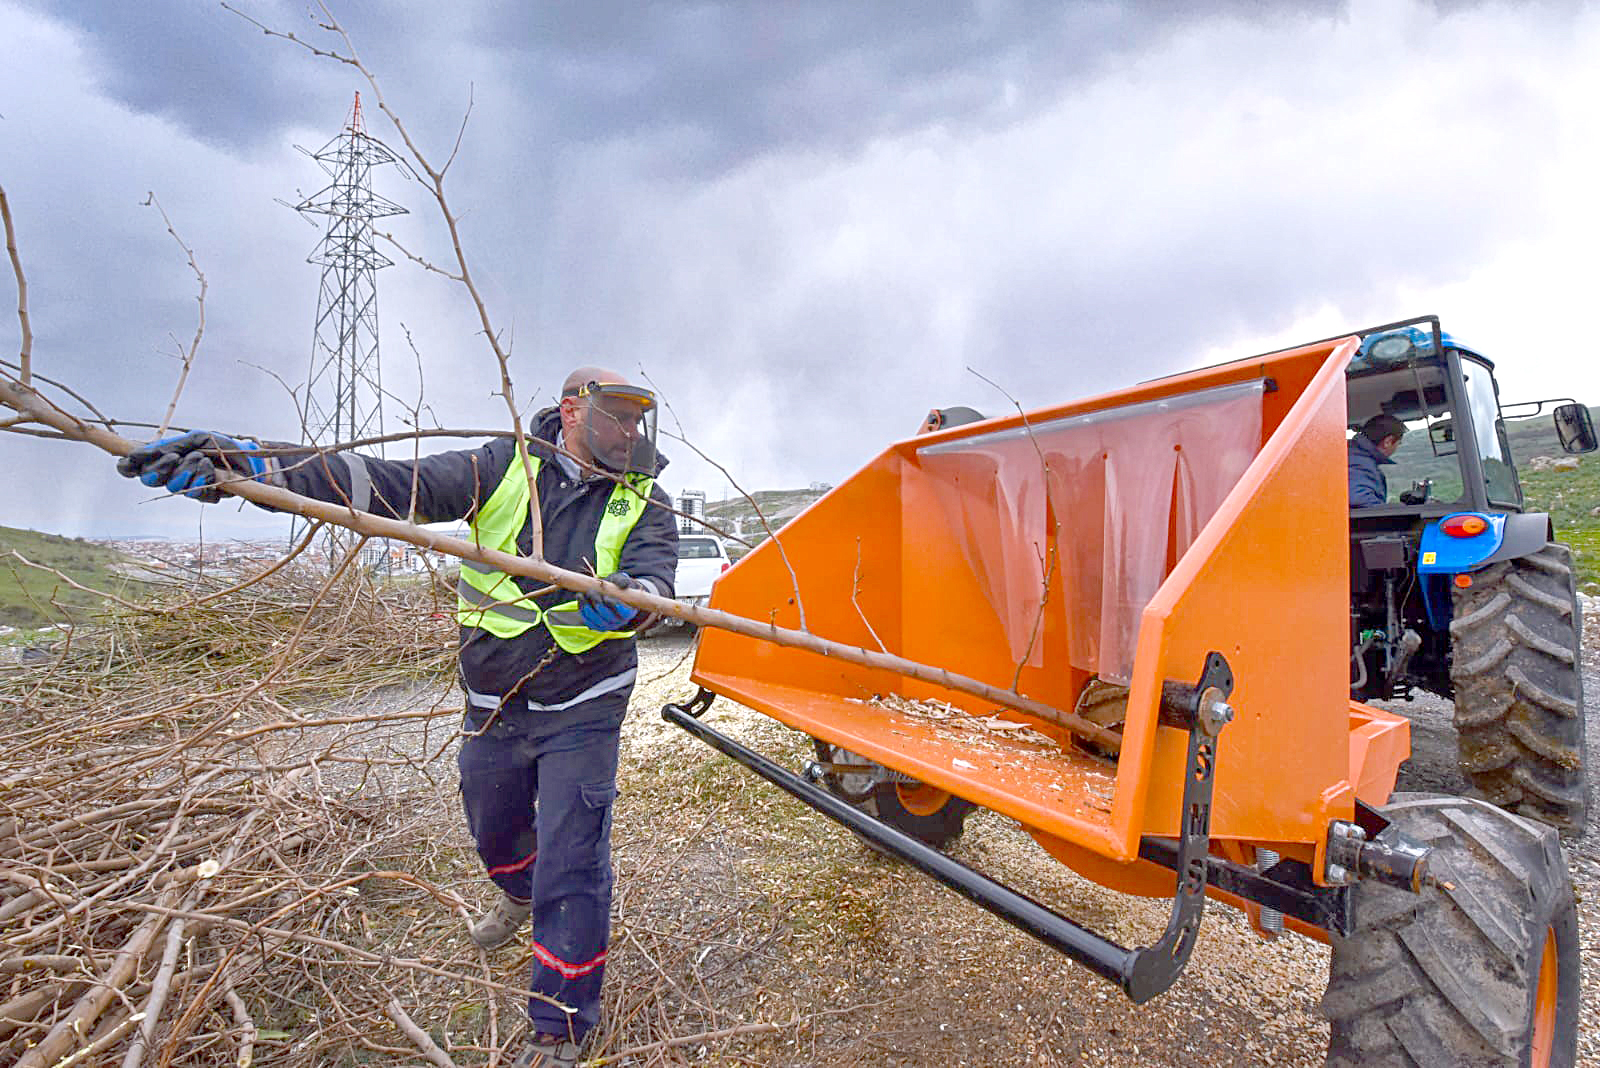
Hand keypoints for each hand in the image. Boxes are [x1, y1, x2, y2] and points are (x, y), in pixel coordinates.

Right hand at [117, 431, 267, 503]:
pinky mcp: (203, 497)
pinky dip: (204, 478)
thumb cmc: (217, 445)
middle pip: (149, 480)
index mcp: (161, 460)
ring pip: (173, 486)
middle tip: (176, 457)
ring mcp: (185, 488)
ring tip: (203, 460)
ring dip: (188, 470)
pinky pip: (195, 493)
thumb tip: (136, 453)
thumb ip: (167, 446)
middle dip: (161, 467)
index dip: (128, 467)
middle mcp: (169, 476)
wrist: (246, 457)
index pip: (132, 468)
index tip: (133, 461)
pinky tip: (212, 471)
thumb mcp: (192, 439)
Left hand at [578, 572, 640, 630]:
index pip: (624, 613)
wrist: (609, 592)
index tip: (606, 597)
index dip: (615, 606)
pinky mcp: (594, 624)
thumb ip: (623, 581)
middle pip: (608, 617)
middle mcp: (618, 622)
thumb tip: (623, 585)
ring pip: (596, 620)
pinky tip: (580, 596)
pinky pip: (587, 619)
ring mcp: (606, 625)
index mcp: (628, 612)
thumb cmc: (617, 586)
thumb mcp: (622, 581)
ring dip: (588, 607)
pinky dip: (582, 608)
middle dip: (598, 604)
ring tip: (584, 594)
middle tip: (591, 592)